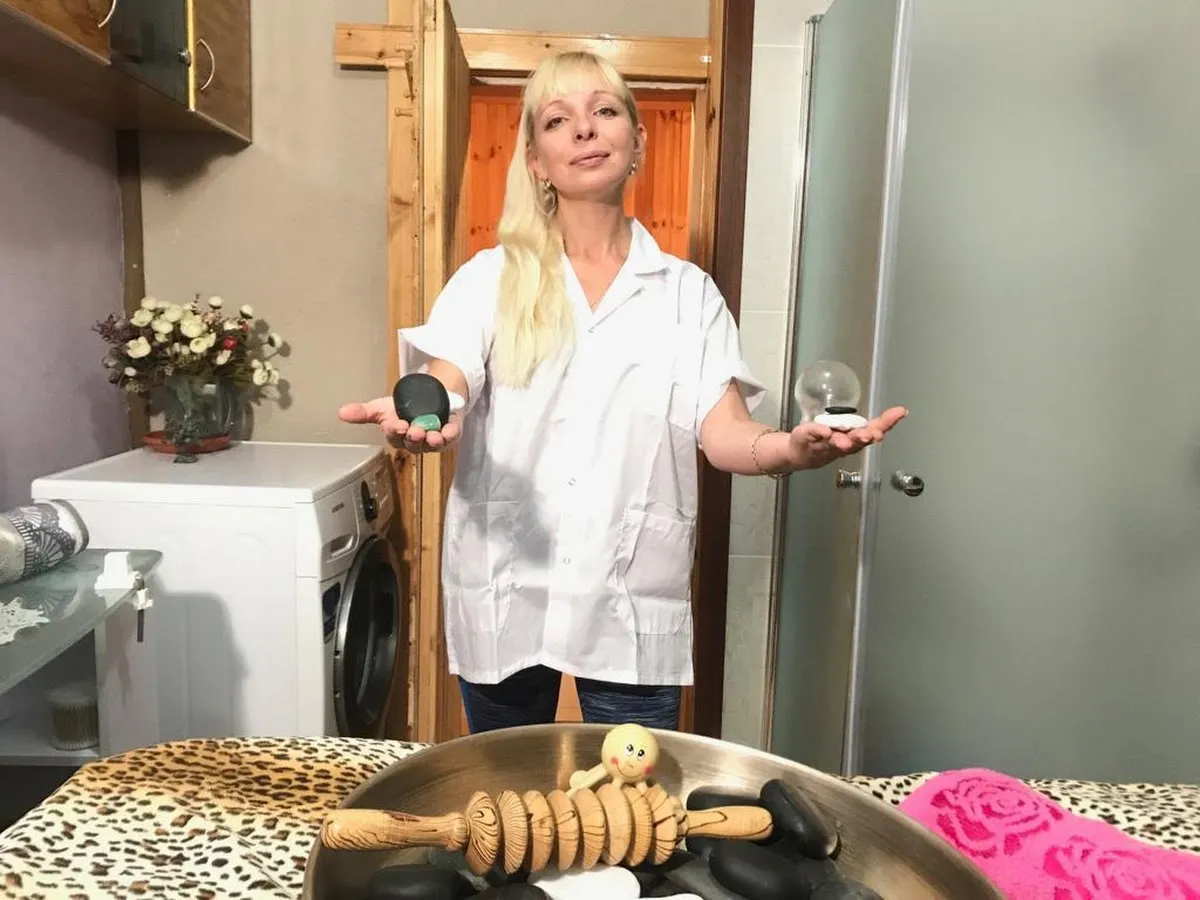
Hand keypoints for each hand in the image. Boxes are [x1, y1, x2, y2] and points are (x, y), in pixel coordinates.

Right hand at [337, 396, 461, 453]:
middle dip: (414, 437)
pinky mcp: (450, 434)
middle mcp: (416, 442)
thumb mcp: (382, 407)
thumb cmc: (403, 409)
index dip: (395, 431)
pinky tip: (449, 430)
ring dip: (433, 440)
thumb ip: (364, 412)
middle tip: (415, 429)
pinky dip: (451, 433)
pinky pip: (452, 436)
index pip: (395, 436)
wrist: (428, 400)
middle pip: (414, 443)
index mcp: (398, 437)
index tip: (397, 424)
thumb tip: (341, 412)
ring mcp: (434, 440)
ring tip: (433, 435)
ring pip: (433, 444)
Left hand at [784, 406, 907, 470]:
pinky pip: (812, 434)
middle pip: (855, 442)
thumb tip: (899, 414)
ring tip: (845, 440)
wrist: (801, 454)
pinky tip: (824, 431)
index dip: (888, 421)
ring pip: (835, 443)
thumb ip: (873, 424)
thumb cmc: (831, 441)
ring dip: (842, 442)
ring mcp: (825, 444)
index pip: (874, 429)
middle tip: (870, 434)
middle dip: (863, 437)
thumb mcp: (854, 430)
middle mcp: (843, 444)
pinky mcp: (807, 439)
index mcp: (856, 437)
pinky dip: (818, 432)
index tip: (900, 412)